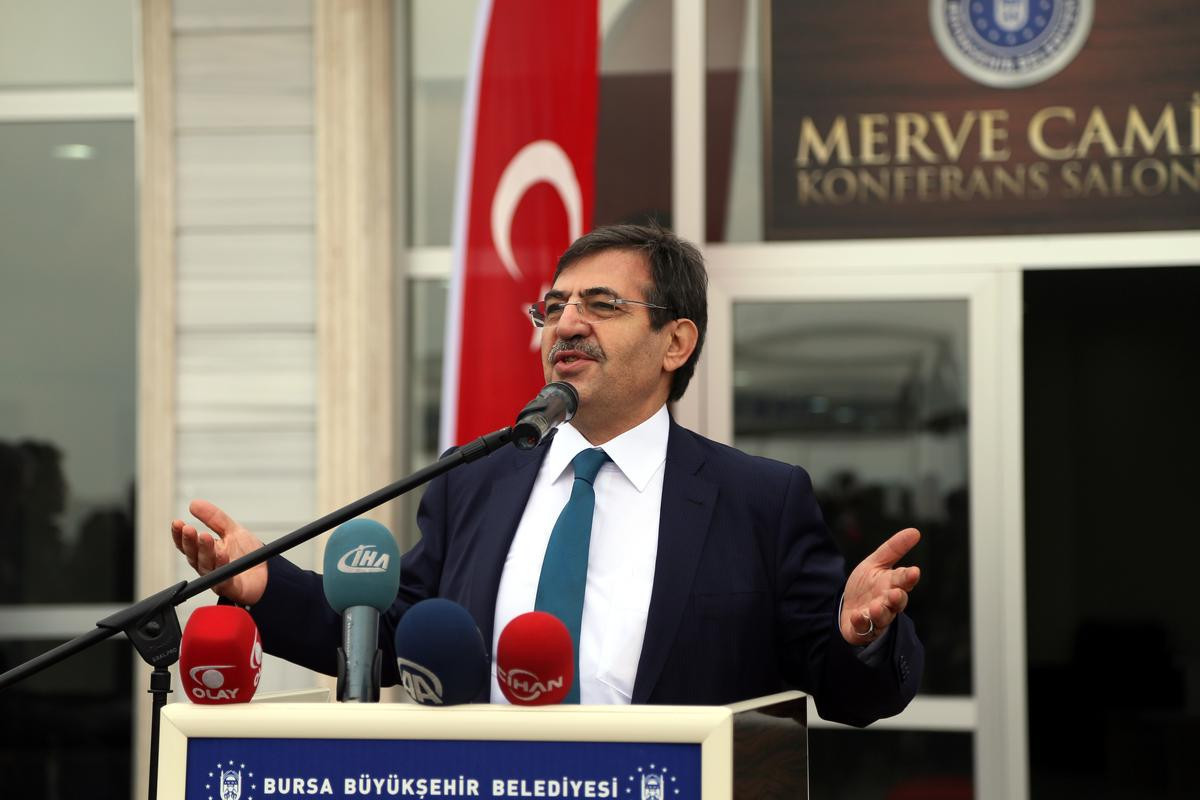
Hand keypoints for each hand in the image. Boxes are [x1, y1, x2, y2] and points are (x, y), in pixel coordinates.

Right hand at [170, 499, 267, 605]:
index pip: (187, 544)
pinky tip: (222, 555)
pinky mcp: (230, 587)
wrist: (269, 572)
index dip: (179, 535)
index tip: (177, 523)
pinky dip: (222, 566)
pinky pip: (223, 578)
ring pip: (206, 565)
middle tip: (188, 529)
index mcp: (205, 553)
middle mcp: (208, 566)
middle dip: (189, 542)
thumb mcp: (232, 531)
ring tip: (205, 537)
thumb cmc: (247, 554)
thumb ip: (214, 518)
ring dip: (205, 551)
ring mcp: (217, 578)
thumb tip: (193, 504)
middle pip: (193, 555)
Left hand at [840, 527, 921, 645]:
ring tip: (876, 606)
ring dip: (880, 612)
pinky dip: (861, 622)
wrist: (849, 609)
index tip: (913, 572)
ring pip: (883, 616)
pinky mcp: (862, 629)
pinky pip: (863, 627)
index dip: (908, 577)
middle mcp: (887, 602)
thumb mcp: (877, 563)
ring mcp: (876, 617)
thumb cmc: (868, 586)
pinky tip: (858, 616)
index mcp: (893, 584)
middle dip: (897, 598)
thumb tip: (915, 531)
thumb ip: (894, 548)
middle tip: (895, 593)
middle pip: (897, 601)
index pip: (903, 580)